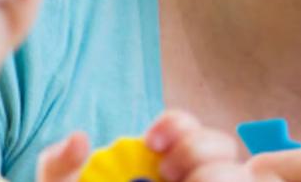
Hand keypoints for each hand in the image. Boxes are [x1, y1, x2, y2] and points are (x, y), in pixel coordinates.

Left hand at [38, 111, 251, 181]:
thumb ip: (59, 166)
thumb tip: (79, 138)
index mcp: (161, 166)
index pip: (186, 129)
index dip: (178, 126)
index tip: (152, 142)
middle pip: (224, 148)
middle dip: (199, 151)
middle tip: (166, 172)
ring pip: (241, 175)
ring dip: (214, 176)